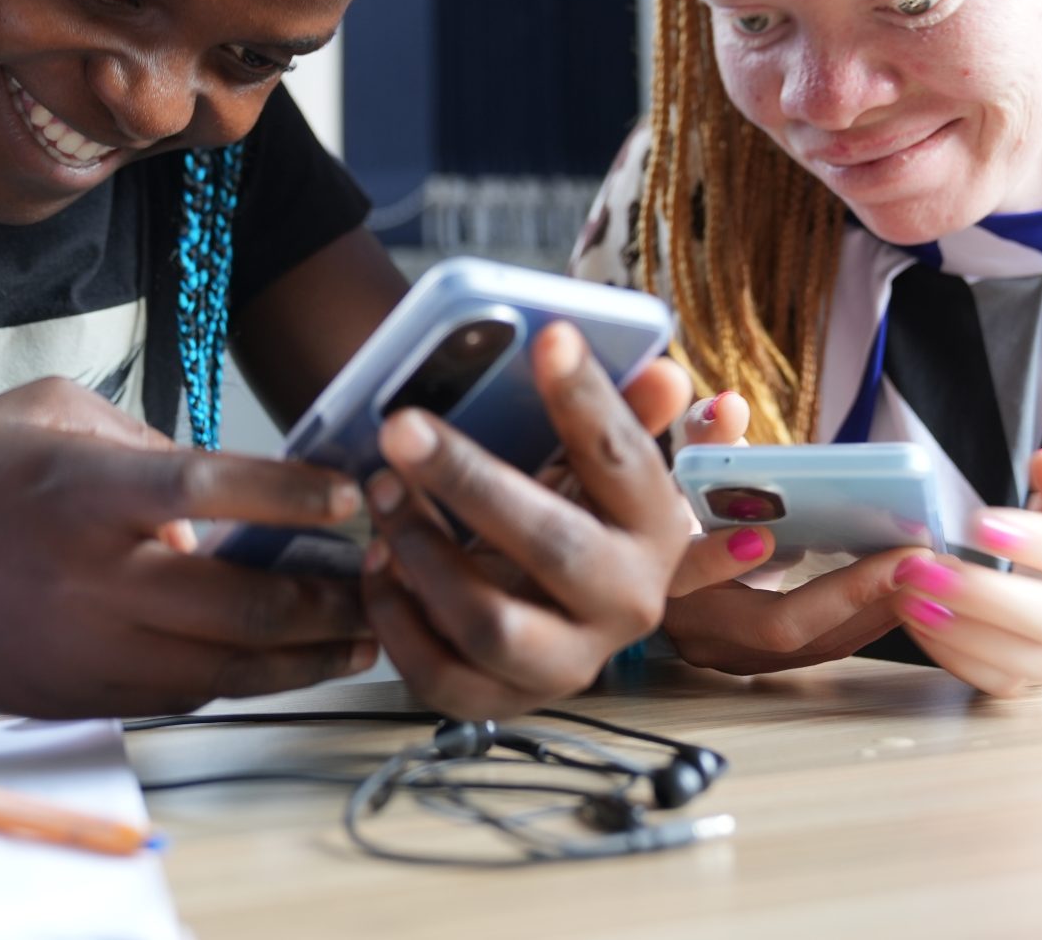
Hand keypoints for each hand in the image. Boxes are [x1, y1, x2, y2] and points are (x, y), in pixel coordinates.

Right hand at [0, 378, 375, 717]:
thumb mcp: (43, 412)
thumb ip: (141, 441)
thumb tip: (217, 491)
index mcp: (81, 491)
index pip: (215, 488)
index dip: (297, 495)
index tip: (354, 497)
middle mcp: (88, 579)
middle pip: (241, 603)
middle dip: (328, 598)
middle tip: (383, 579)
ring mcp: (80, 650)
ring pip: (223, 667)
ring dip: (302, 656)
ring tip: (359, 638)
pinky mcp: (70, 698)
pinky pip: (178, 697)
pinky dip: (237, 680)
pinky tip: (276, 662)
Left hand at [356, 323, 694, 718]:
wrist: (568, 617)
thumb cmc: (578, 518)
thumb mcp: (604, 467)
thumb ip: (624, 414)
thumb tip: (664, 375)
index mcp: (657, 531)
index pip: (622, 460)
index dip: (586, 398)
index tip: (548, 338)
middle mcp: (627, 605)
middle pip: (551, 545)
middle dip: (469, 481)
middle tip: (401, 426)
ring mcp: (567, 664)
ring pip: (489, 622)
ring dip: (422, 549)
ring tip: (380, 490)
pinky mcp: (503, 703)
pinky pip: (439, 675)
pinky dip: (395, 617)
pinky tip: (377, 560)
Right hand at [655, 391, 909, 674]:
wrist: (659, 566)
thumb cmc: (675, 508)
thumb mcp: (678, 465)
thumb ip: (699, 435)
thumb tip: (729, 406)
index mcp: (661, 575)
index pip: (687, 578)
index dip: (720, 560)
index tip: (767, 535)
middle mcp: (694, 630)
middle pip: (776, 629)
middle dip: (849, 595)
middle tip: (908, 559)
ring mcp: (731, 655)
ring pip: (810, 646)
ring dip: (872, 609)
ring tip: (922, 571)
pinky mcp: (766, 661)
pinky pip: (824, 646)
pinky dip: (867, 616)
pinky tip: (905, 589)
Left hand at [887, 447, 1041, 697]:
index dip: (1035, 541)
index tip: (978, 522)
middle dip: (985, 595)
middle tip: (924, 568)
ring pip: (1026, 662)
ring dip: (963, 632)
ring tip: (910, 599)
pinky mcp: (1032, 683)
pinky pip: (997, 683)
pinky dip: (954, 657)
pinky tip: (917, 622)